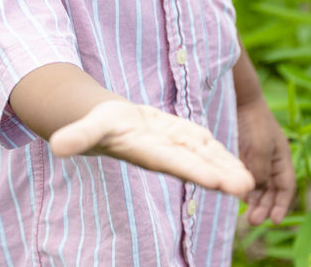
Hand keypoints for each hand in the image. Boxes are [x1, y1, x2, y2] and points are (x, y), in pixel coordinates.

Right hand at [50, 98, 255, 197]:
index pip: (175, 163)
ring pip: (207, 158)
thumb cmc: (97, 124)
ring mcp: (177, 147)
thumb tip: (56, 146)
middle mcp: (167, 154)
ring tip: (253, 182)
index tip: (219, 182)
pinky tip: (240, 164)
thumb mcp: (89, 126)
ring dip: (229, 168)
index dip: (197, 171)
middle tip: (248, 187)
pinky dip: (222, 155)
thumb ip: (76, 137)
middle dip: (222, 176)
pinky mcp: (182, 138)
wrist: (106, 123)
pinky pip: (205, 147)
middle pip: (198, 165)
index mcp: (148, 152)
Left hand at [236, 96, 295, 224]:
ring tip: (248, 215)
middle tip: (254, 221)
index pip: (286, 187)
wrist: (240, 99)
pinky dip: (245, 189)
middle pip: (272, 191)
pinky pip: (246, 177)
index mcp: (282, 158)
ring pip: (259, 186)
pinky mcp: (243, 154)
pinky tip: (239, 197)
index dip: (282, 205)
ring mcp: (256, 158)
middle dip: (266, 208)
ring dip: (255, 201)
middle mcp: (271, 160)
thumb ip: (260, 172)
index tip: (275, 221)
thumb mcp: (260, 149)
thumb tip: (257, 190)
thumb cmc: (254, 122)